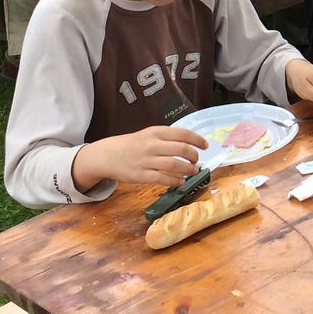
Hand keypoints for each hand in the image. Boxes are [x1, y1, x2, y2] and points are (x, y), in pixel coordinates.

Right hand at [74, 124, 207, 189]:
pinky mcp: (141, 175)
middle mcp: (152, 145)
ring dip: (188, 169)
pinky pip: (163, 179)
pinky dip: (176, 181)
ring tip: (193, 171)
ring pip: (174, 165)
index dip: (197, 140)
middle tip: (197, 160)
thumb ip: (166, 138)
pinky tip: (181, 182)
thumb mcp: (148, 134)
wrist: (107, 155)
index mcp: (155, 132)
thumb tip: (190, 144)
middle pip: (181, 149)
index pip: (182, 134)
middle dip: (194, 156)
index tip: (205, 145)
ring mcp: (146, 161)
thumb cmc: (132, 144)